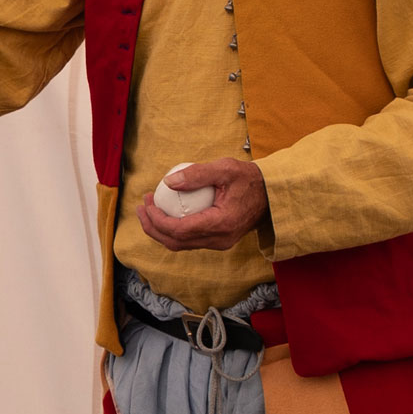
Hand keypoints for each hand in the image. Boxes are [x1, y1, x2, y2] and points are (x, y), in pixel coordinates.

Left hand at [137, 158, 267, 251]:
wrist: (271, 195)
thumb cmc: (249, 179)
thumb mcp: (224, 169)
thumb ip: (197, 174)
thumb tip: (168, 182)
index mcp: (220, 224)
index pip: (179, 230)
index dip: (156, 219)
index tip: (147, 201)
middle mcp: (219, 239)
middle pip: (175, 242)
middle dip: (152, 227)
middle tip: (141, 206)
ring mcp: (220, 243)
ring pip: (181, 244)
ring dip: (160, 229)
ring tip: (148, 208)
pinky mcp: (218, 241)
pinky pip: (190, 240)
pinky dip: (173, 229)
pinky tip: (166, 211)